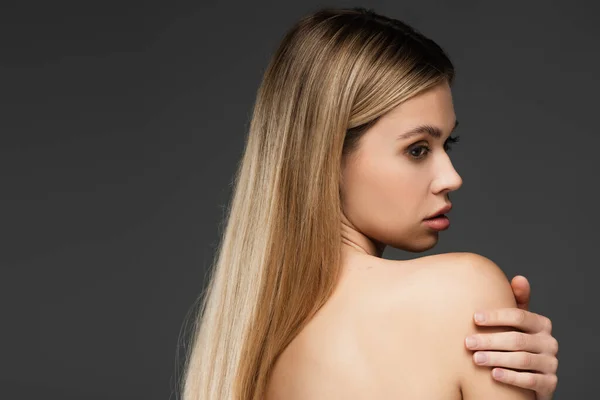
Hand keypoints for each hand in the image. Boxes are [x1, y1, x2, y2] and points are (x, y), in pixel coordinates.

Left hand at [464, 275, 558, 399]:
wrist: (530, 375)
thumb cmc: (516, 341)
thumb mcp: (516, 323)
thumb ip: (517, 301)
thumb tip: (520, 278)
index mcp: (541, 324)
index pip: (519, 316)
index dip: (496, 316)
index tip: (474, 318)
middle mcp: (549, 342)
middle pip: (517, 339)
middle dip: (490, 340)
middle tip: (468, 342)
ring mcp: (551, 363)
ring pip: (522, 360)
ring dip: (496, 358)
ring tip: (475, 359)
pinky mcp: (549, 383)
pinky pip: (530, 380)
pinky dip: (511, 377)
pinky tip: (494, 374)